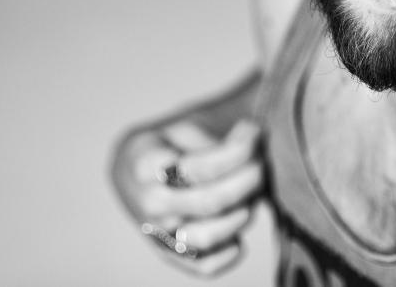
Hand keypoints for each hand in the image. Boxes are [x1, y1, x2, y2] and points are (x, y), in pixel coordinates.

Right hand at [111, 118, 263, 275]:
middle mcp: (149, 204)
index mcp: (145, 165)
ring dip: (245, 211)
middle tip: (263, 160)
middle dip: (250, 177)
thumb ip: (214, 140)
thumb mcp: (182, 128)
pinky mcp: (173, 256)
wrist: (133, 175)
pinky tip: (240, 221)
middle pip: (212, 201)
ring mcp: (159, 234)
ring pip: (210, 236)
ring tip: (255, 189)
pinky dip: (231, 252)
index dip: (237, 150)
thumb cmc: (168, 145)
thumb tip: (252, 146)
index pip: (198, 166)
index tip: (253, 131)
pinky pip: (205, 267)